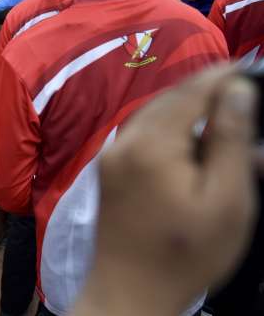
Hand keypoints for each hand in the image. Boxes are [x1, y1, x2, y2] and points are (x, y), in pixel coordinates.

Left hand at [72, 65, 258, 315]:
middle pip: (170, 99)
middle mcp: (124, 141)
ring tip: (222, 116)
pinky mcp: (109, 172)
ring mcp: (111, 156)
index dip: (224, 75)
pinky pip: (142, 135)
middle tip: (241, 92)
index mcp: (151, 142)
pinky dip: (169, 130)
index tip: (250, 67)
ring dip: (188, 110)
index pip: (192, 90)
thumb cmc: (184, 253)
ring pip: (154, 116)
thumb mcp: (225, 199)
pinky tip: (191, 144)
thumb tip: (236, 89)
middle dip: (207, 91)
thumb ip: (229, 139)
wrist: (128, 293)